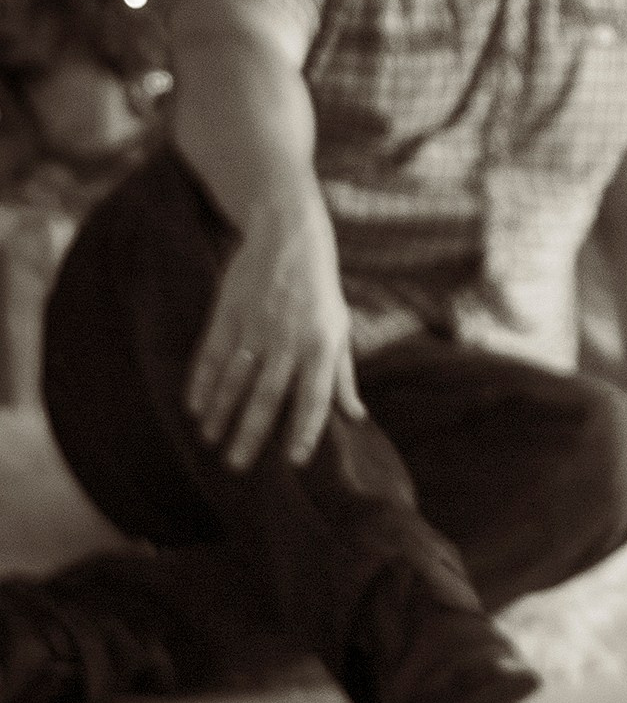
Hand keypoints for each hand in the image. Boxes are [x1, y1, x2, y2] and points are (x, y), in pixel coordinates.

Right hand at [184, 195, 364, 471]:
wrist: (289, 236)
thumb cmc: (320, 291)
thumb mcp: (339, 328)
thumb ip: (343, 375)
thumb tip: (356, 417)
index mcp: (322, 344)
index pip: (315, 397)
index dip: (305, 430)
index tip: (295, 462)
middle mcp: (289, 338)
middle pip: (268, 395)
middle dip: (250, 433)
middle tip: (236, 467)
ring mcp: (256, 325)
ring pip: (234, 378)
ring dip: (220, 412)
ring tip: (210, 441)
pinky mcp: (229, 311)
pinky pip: (212, 353)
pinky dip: (201, 381)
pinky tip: (194, 407)